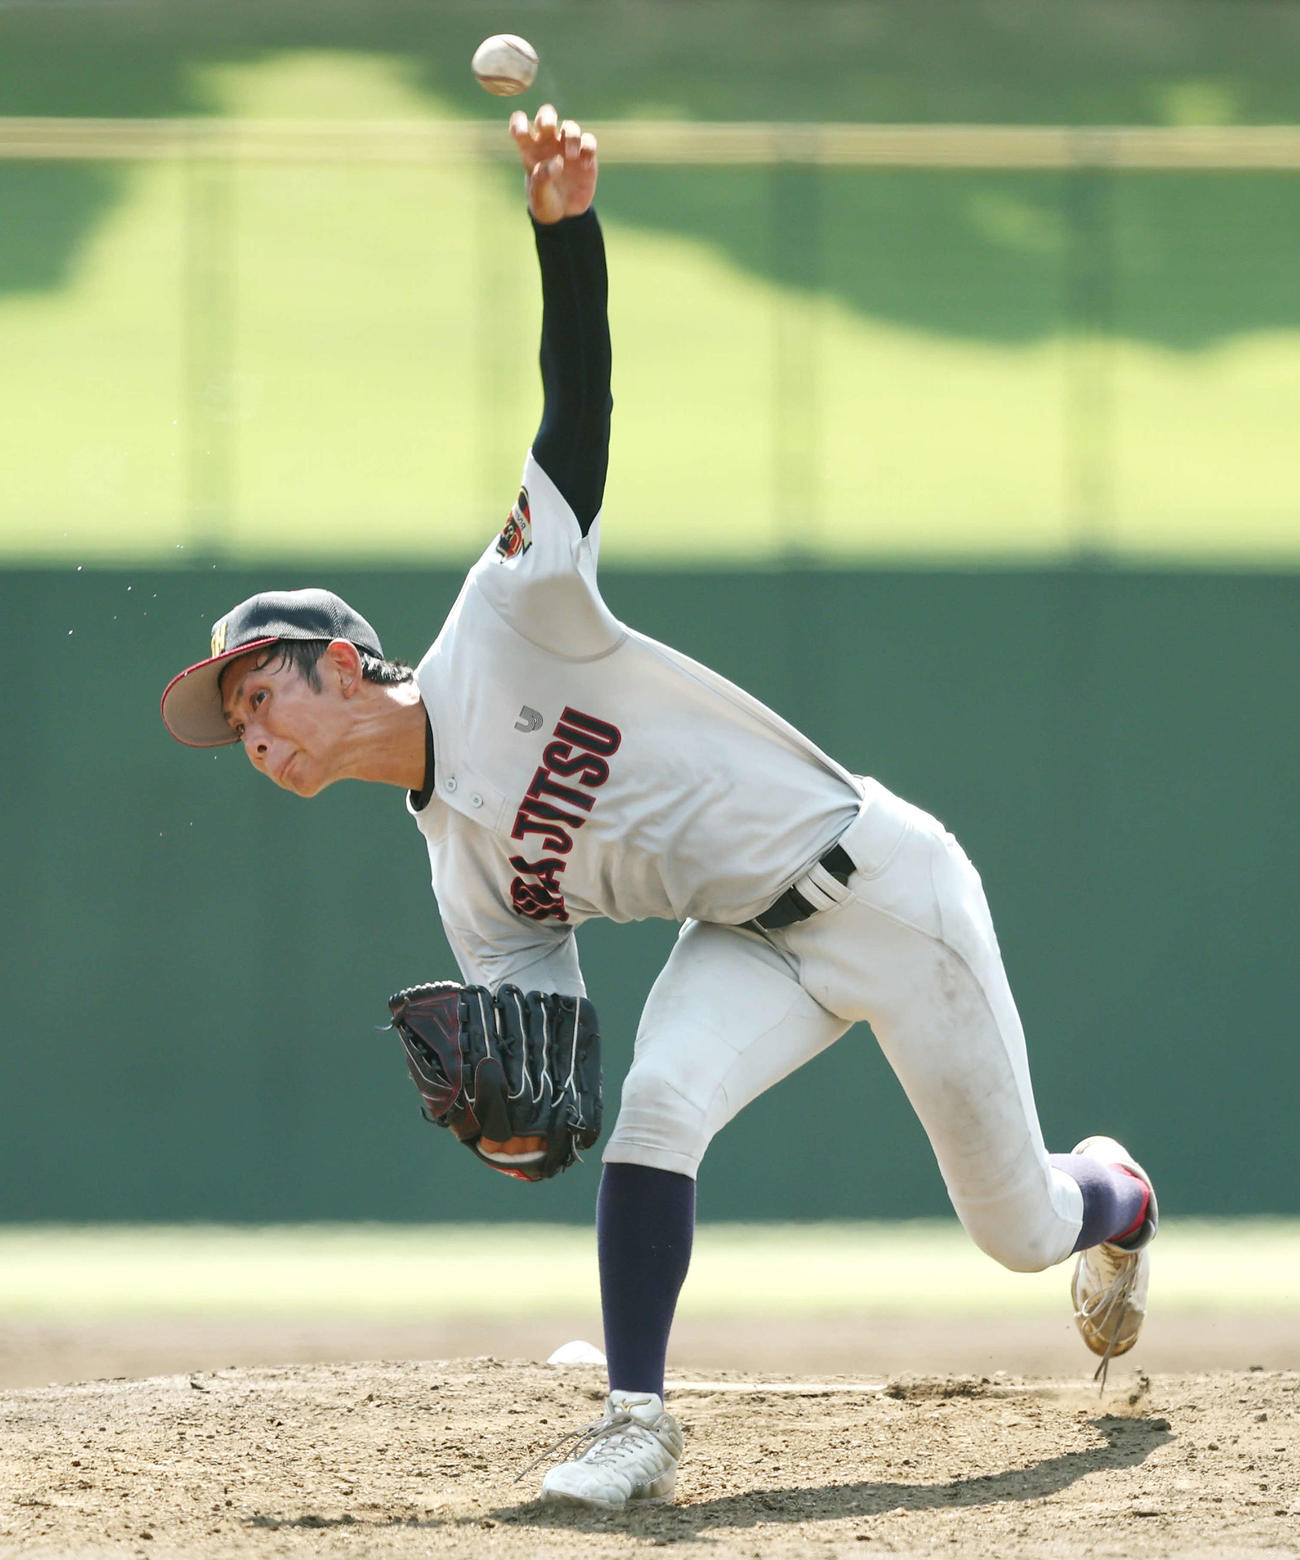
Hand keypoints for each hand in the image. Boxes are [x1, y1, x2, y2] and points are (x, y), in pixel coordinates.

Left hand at [509, 104, 597, 224]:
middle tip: (548, 127)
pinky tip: (585, 165)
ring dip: (571, 136)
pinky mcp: (585, 155)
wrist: (565, 215)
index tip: (522, 132)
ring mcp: (567, 147)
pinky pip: (589, 141)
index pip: (520, 126)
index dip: (519, 122)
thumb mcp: (539, 195)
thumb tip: (558, 161)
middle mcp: (548, 143)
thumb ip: (543, 177)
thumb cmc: (545, 202)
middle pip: (546, 115)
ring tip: (571, 156)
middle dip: (547, 117)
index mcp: (530, 150)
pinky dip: (588, 148)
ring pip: (570, 126)